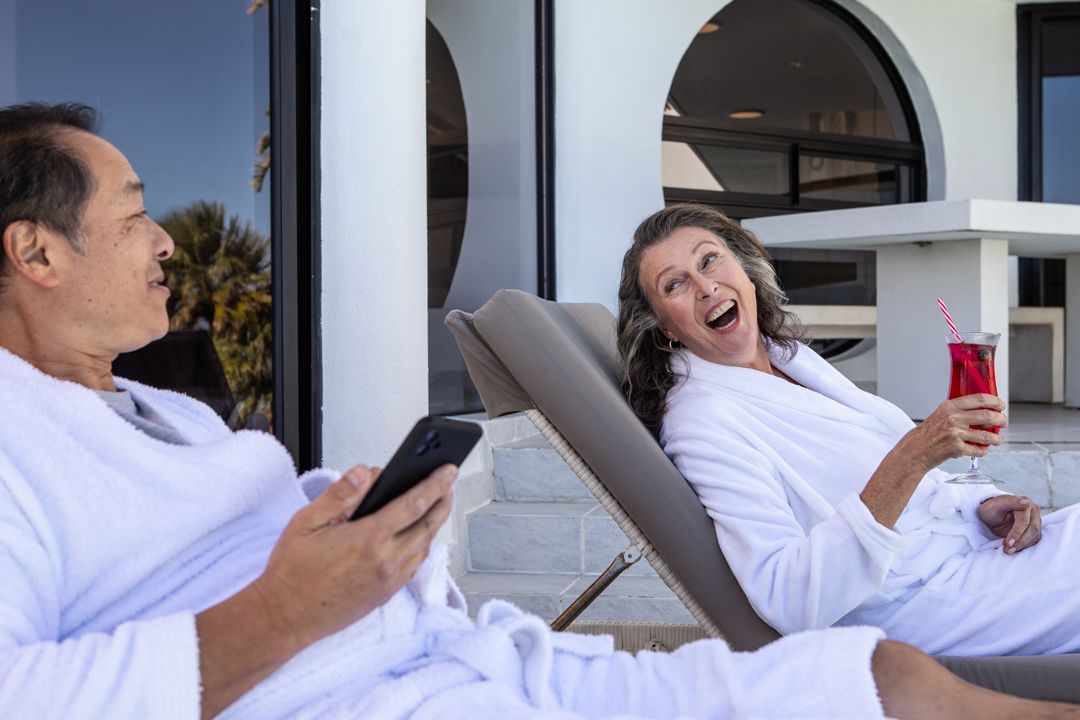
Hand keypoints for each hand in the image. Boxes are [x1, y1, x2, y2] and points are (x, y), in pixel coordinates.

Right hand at [254, 462, 456, 650]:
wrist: (284, 617)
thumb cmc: (292, 570)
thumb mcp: (307, 522)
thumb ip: (340, 494)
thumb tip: (366, 472)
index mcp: (368, 539)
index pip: (414, 504)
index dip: (436, 484)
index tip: (448, 470)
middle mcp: (385, 562)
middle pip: (429, 526)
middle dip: (443, 501)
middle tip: (449, 483)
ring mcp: (388, 581)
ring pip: (423, 547)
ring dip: (433, 525)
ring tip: (433, 505)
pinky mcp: (385, 595)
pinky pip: (413, 566)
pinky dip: (420, 547)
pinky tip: (414, 536)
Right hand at [901, 394, 1006, 473]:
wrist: (914, 450)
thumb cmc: (926, 434)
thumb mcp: (939, 415)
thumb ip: (957, 412)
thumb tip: (981, 413)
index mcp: (949, 406)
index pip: (979, 399)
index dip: (994, 401)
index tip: (1001, 405)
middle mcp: (953, 418)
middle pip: (986, 416)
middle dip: (1000, 419)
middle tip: (1004, 422)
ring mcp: (955, 434)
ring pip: (985, 436)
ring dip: (996, 438)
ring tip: (998, 440)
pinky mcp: (956, 448)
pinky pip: (978, 450)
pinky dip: (983, 451)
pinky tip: (984, 450)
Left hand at [977, 495, 1041, 554]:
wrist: (991, 516)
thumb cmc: (991, 509)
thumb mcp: (995, 505)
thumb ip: (1010, 502)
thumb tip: (1026, 502)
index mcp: (1025, 502)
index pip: (1024, 520)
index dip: (1017, 533)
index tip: (1008, 543)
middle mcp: (1034, 511)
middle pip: (1032, 530)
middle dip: (1020, 542)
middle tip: (1007, 550)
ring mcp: (1036, 521)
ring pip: (1035, 536)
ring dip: (1022, 545)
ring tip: (1007, 550)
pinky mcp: (1035, 530)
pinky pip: (1034, 541)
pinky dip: (1024, 546)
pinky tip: (1012, 548)